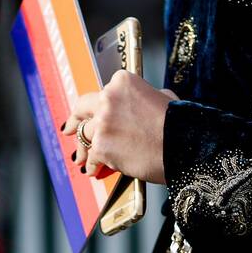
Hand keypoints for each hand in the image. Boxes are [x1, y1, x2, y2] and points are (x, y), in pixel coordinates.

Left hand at [61, 71, 178, 184]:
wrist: (182, 147)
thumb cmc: (177, 125)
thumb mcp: (162, 98)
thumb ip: (142, 98)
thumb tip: (138, 105)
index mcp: (122, 82)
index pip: (101, 92)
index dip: (97, 105)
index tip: (91, 112)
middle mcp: (108, 98)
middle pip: (82, 109)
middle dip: (74, 120)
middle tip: (69, 128)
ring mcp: (102, 123)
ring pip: (84, 135)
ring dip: (84, 148)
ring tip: (82, 158)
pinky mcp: (102, 146)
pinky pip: (92, 157)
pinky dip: (93, 165)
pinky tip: (94, 170)